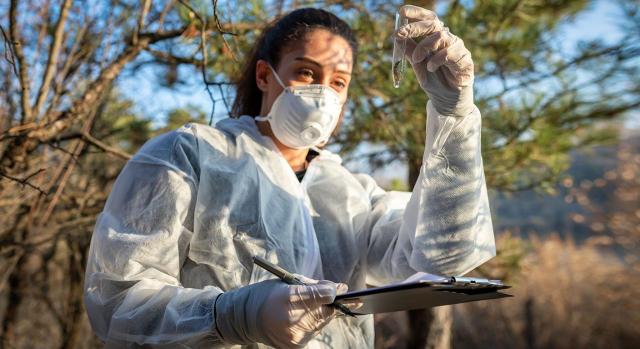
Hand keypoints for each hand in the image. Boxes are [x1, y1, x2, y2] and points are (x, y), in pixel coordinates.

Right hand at [215, 278, 347, 348]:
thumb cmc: (266, 296)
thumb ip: (312, 286)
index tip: (343, 288)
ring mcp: (294, 336)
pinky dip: (317, 322)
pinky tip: (317, 314)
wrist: (243, 319)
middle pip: (325, 311)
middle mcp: (292, 321)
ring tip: (329, 302)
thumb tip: (336, 288)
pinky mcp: (295, 346)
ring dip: (327, 312)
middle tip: (346, 294)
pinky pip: (314, 331)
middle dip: (335, 302)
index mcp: (288, 299)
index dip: (333, 292)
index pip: (321, 296)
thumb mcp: (287, 283)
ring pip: (322, 322)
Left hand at [395, 5, 474, 116]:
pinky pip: (451, 53)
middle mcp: (447, 40)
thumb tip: (397, 36)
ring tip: (416, 59)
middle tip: (400, 33)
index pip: (428, 20)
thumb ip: (409, 51)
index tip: (401, 11)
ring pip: (441, 36)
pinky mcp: (465, 60)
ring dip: (424, 46)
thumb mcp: (417, 65)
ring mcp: (458, 48)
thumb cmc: (434, 81)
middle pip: (433, 24)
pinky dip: (437, 59)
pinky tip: (430, 67)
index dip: (417, 13)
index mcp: (436, 38)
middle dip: (415, 27)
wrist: (446, 101)